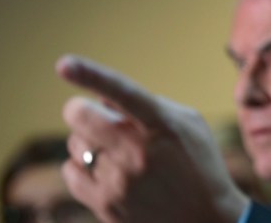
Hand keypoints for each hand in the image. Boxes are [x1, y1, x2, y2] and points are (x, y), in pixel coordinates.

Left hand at [57, 54, 248, 222]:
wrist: (206, 220)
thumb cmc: (199, 164)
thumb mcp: (188, 124)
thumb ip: (150, 105)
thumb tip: (103, 99)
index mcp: (162, 125)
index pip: (122, 92)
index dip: (91, 75)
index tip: (63, 64)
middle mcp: (138, 152)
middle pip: (81, 117)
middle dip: (80, 109)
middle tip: (91, 113)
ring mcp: (120, 181)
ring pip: (75, 143)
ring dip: (87, 140)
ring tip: (114, 151)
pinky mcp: (106, 205)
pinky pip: (71, 171)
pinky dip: (80, 165)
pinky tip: (104, 169)